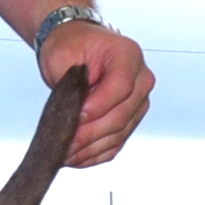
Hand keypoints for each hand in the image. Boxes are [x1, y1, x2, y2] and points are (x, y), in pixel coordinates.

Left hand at [43, 21, 153, 166]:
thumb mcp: (63, 55)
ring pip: (118, 134)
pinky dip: (94, 154)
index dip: (97, 106)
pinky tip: (75, 158)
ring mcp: (138, 103)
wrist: (77, 46)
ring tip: (63, 155)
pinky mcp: (130, 120)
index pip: (120, 87)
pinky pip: (115, 144)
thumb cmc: (71, 46)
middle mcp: (141, 80)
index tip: (76, 116)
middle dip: (89, 134)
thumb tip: (75, 115)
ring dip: (89, 149)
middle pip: (121, 115)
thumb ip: (71, 84)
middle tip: (63, 143)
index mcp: (128, 55)